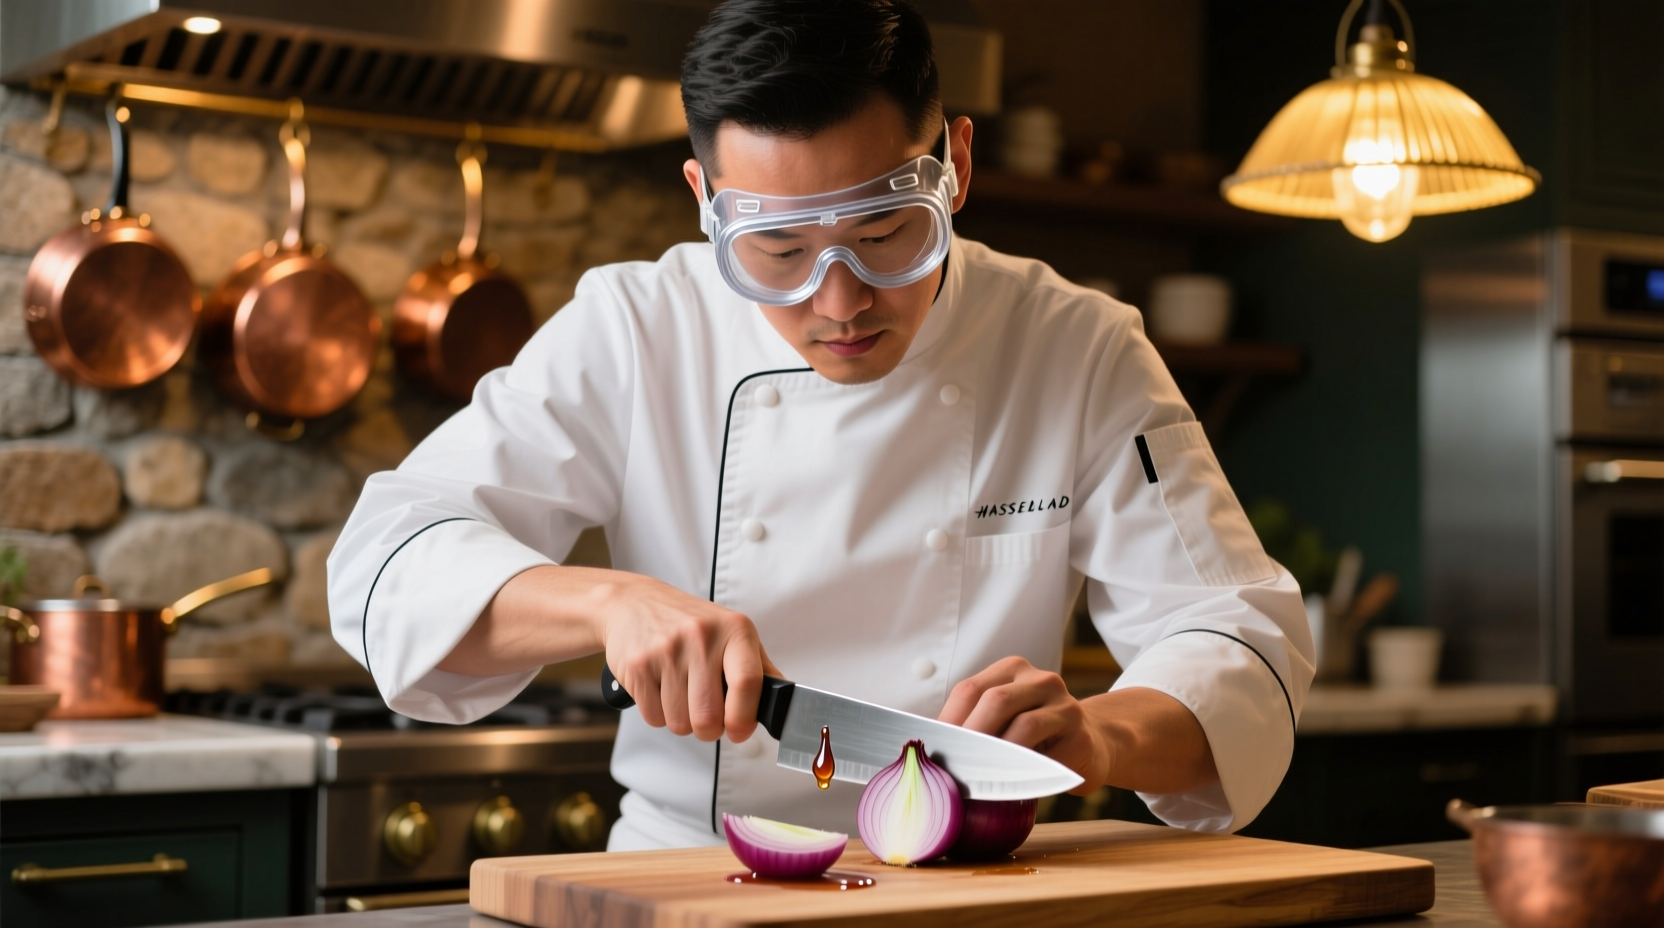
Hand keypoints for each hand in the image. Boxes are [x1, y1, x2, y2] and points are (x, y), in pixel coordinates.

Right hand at [593, 571, 781, 743]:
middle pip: (709, 716)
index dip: (744, 718)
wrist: (633, 602)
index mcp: (734, 630)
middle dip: (709, 729)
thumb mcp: (732, 633)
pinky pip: (654, 718)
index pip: (747, 682)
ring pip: (680, 723)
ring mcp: (666, 651)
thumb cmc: (689, 622)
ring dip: (683, 721)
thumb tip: (782, 703)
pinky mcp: (638, 666)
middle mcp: (701, 636)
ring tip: (682, 695)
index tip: (739, 731)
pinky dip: (659, 714)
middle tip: (707, 715)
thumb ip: (759, 669)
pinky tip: (661, 689)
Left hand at [938, 655, 1219, 796]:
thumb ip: (975, 725)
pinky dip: (1023, 772)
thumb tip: (927, 749)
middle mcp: (1040, 679)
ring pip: (1023, 725)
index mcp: (1012, 670)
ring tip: (977, 778)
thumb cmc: (1035, 737)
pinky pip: (1047, 754)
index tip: (933, 751)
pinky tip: (1009, 785)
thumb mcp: (1004, 720)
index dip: (948, 721)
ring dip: (996, 756)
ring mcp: (1065, 704)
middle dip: (970, 737)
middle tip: (953, 767)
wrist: (1091, 745)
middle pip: (995, 700)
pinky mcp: (1080, 735)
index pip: (970, 689)